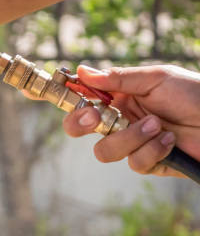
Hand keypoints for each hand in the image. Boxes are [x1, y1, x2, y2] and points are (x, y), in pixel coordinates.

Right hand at [63, 65, 199, 177]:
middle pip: (79, 130)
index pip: (82, 100)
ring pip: (105, 151)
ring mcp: (132, 144)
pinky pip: (135, 163)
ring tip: (157, 125)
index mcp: (118, 97)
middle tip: (94, 118)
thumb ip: (118, 78)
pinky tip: (171, 140)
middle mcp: (120, 121)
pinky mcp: (148, 163)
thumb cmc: (194, 93)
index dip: (67, 102)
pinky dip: (153, 150)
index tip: (49, 98)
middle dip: (80, 125)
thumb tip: (82, 72)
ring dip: (130, 138)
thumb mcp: (156, 79)